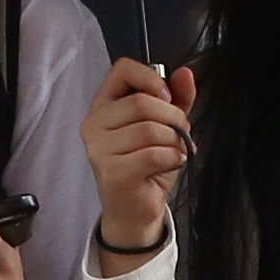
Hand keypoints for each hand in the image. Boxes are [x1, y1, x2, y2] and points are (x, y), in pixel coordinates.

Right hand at [82, 58, 189, 257]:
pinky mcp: (111, 172)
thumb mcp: (166, 125)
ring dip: (174, 141)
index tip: (167, 97)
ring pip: (149, 129)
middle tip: (180, 133)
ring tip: (173, 152)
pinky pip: (153, 154)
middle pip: (142, 103)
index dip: (150, 77)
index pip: (122, 70)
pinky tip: (170, 163)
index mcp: (104, 105)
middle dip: (172, 117)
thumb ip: (177, 98)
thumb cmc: (147, 165)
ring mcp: (98, 149)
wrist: (135, 209)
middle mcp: (94, 124)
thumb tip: (185, 73)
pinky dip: (172, 158)